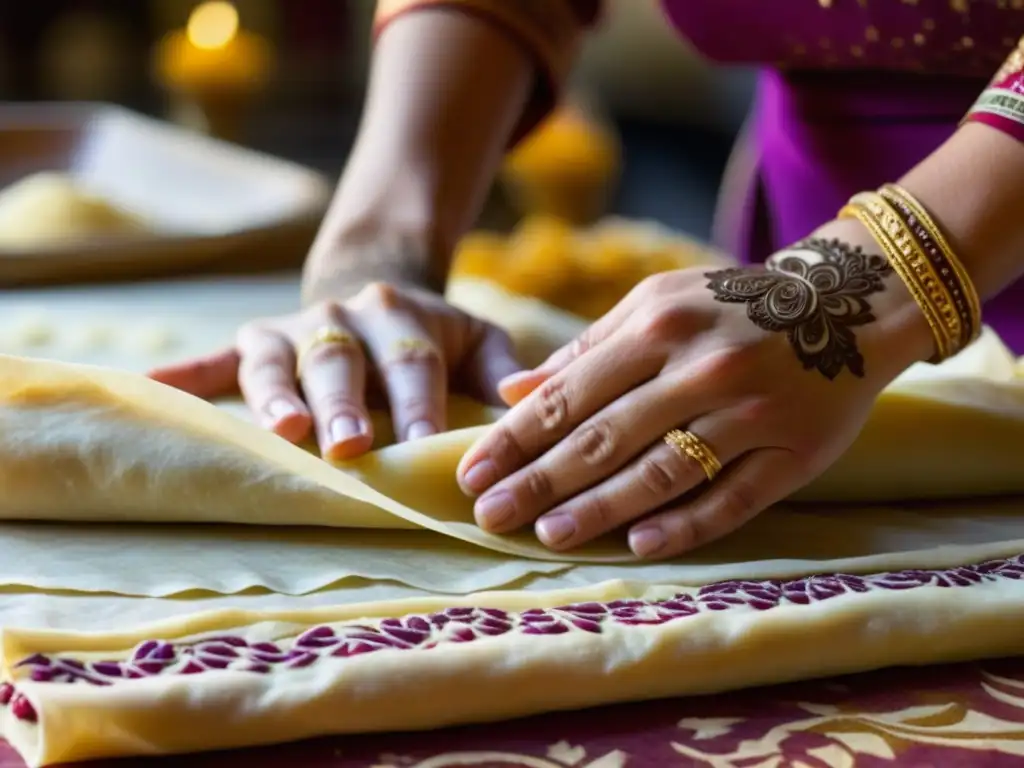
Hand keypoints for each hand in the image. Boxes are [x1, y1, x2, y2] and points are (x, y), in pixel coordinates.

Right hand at [150, 281, 520, 459]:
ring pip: (278, 360)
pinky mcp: (255, 344)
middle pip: (341, 359)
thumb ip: (505, 370)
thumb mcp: (479, 344)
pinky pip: (216, 359)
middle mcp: (344, 316)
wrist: (378, 305)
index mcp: (404, 317)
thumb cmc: (436, 343)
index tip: (427, 449)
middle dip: (344, 403)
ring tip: (282, 430)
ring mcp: (294, 330)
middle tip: (349, 446)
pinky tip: (150, 386)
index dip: (420, 404)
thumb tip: (521, 401)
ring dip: (276, 396)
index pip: (414, 362)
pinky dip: (184, 374)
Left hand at [456, 229, 933, 558]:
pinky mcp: (792, 453)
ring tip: (548, 535)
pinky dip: (685, 524)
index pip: (569, 393)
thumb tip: (511, 391)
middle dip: (540, 481)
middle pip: (605, 437)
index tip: (471, 473)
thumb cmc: (728, 306)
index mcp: (657, 325)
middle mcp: (700, 368)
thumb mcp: (656, 304)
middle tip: (490, 517)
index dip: (515, 438)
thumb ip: (585, 350)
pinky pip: (732, 498)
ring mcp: (749, 413)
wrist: (846, 303)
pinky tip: (639, 544)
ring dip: (601, 508)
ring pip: (662, 471)